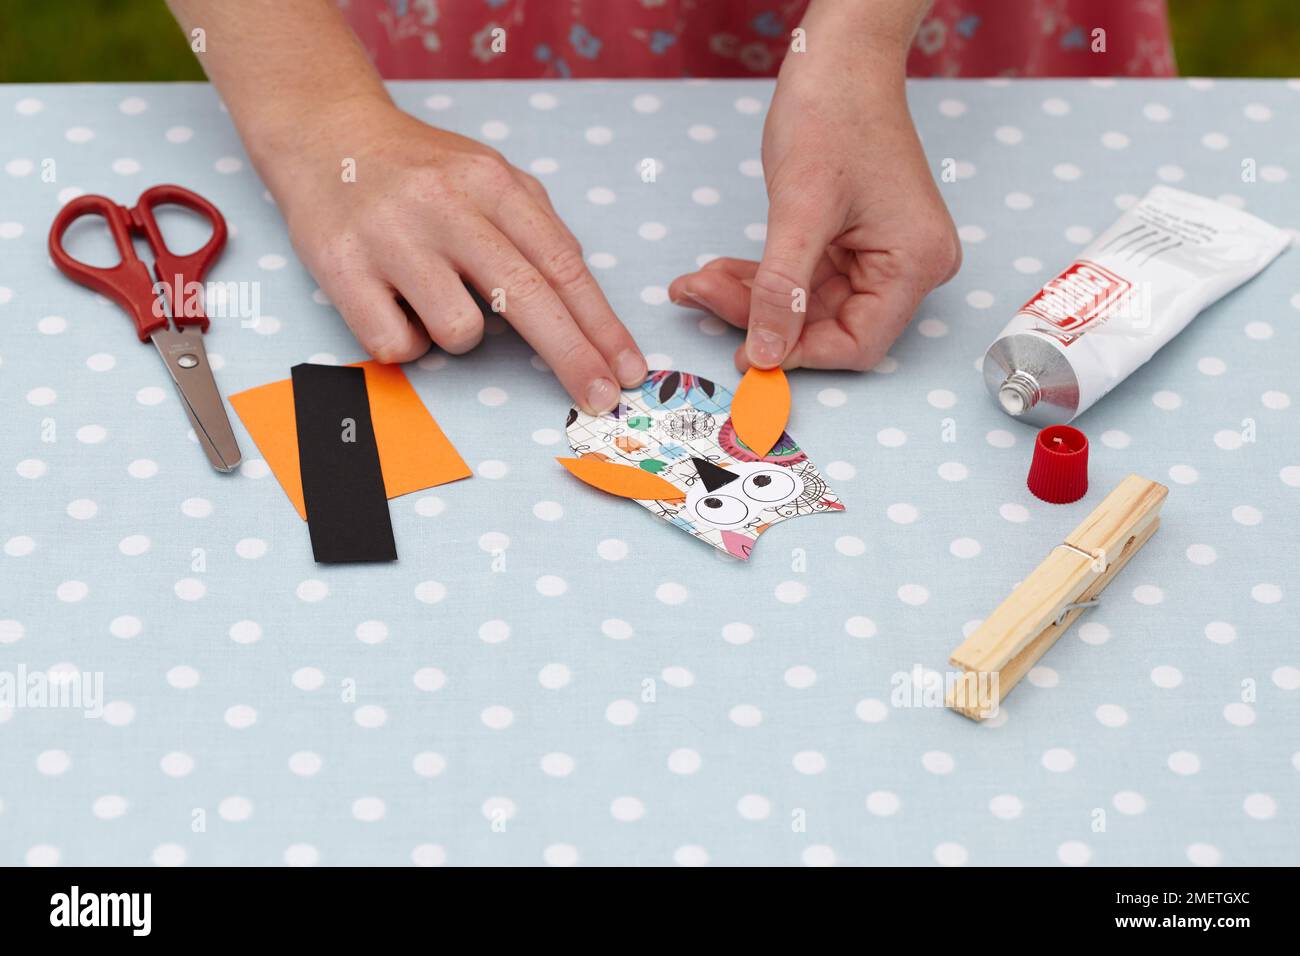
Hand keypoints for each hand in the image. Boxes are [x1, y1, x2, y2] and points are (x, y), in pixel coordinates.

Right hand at [274, 99, 646, 413]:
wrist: (325, 134)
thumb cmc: (420, 169)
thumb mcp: (488, 174)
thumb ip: (537, 227)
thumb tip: (581, 297)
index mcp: (490, 183)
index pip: (561, 265)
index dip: (601, 324)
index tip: (628, 367)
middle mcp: (443, 206)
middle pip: (526, 300)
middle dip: (573, 357)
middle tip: (602, 397)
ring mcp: (390, 238)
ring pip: (459, 332)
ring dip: (460, 335)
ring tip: (434, 296)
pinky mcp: (340, 269)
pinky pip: (396, 346)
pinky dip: (407, 341)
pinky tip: (396, 305)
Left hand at [668, 34, 959, 371]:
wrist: (837, 56)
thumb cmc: (833, 114)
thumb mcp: (799, 208)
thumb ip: (782, 289)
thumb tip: (765, 354)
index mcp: (915, 263)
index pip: (859, 344)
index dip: (800, 354)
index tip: (746, 354)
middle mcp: (906, 266)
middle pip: (827, 326)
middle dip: (759, 316)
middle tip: (701, 296)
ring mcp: (878, 255)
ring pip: (805, 305)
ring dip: (748, 297)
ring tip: (697, 280)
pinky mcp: (850, 243)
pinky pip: (800, 279)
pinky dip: (759, 279)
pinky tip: (716, 270)